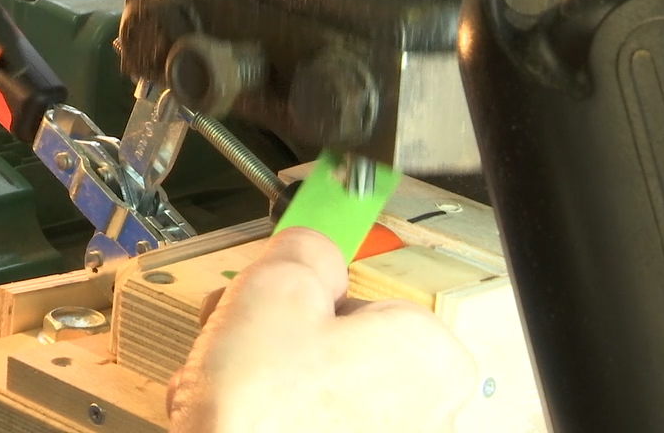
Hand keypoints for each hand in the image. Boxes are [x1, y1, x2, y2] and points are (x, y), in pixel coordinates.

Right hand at [167, 227, 477, 431]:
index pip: (367, 299)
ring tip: (232, 383)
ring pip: (324, 392)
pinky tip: (241, 416)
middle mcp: (428, 415)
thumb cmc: (260, 412)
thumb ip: (308, 248)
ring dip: (275, 379)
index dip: (310, 298)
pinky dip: (279, 417)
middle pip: (345, 348)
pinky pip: (313, 425)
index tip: (281, 302)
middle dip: (288, 339)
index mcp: (431, 358)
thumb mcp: (277, 285)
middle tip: (249, 339)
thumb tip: (312, 250)